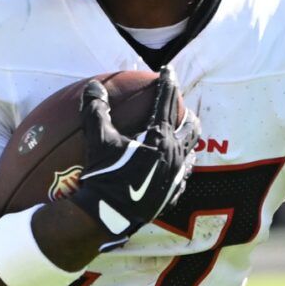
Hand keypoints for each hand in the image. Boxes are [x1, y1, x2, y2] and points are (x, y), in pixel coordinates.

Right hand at [68, 69, 200, 248]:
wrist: (107, 215)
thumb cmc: (104, 175)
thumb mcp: (97, 140)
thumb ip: (96, 110)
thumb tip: (94, 86)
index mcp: (160, 138)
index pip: (166, 103)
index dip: (167, 83)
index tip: (167, 70)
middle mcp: (174, 155)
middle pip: (190, 127)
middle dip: (186, 114)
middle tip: (181, 107)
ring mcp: (175, 177)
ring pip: (191, 152)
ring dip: (188, 140)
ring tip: (183, 134)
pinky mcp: (171, 195)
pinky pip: (183, 177)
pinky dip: (182, 167)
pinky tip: (179, 167)